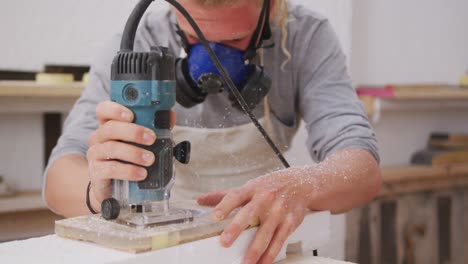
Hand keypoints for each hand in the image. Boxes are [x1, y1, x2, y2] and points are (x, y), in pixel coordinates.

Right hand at [86, 101, 174, 211]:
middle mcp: (99, 137)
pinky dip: (128, 171)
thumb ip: (154, 128)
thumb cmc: (129, 159)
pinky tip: (141, 174)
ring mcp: (95, 155)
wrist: (115, 187)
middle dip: (133, 132)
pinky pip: (110, 169)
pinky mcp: (96, 172)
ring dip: (134, 153)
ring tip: (150, 159)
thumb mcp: (142, 142)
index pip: (104, 110)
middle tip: (151, 138)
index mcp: (109, 125)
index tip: (131, 115)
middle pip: (110, 128)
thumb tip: (169, 116)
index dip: (115, 110)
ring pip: (111, 148)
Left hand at [197, 168, 312, 263]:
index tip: (215, 216)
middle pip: (249, 214)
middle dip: (237, 228)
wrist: (301, 184)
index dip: (224, 205)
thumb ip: (224, 195)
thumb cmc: (271, 186)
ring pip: (266, 232)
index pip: (235, 196)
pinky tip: (263, 262)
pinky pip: (279, 241)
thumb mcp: (249, 186)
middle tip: (225, 242)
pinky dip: (271, 254)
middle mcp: (265, 199)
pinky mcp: (290, 223)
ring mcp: (278, 211)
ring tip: (245, 263)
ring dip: (255, 249)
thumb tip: (201, 200)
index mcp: (252, 189)